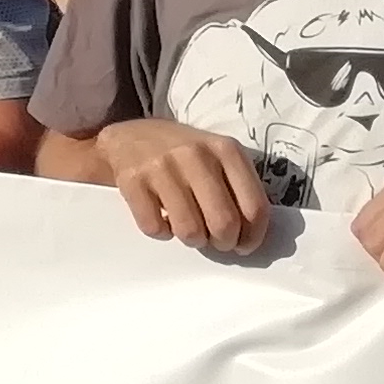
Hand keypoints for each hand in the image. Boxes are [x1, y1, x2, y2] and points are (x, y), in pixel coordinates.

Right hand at [97, 119, 275, 252]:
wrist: (129, 137)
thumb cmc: (182, 154)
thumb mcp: (217, 157)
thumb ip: (238, 189)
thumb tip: (247, 235)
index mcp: (226, 149)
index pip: (254, 206)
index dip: (252, 236)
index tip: (243, 245)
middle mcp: (196, 155)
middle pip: (224, 223)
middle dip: (222, 243)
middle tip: (215, 241)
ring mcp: (162, 166)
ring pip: (189, 230)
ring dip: (191, 239)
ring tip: (188, 228)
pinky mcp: (133, 180)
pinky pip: (154, 228)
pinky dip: (161, 232)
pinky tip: (162, 218)